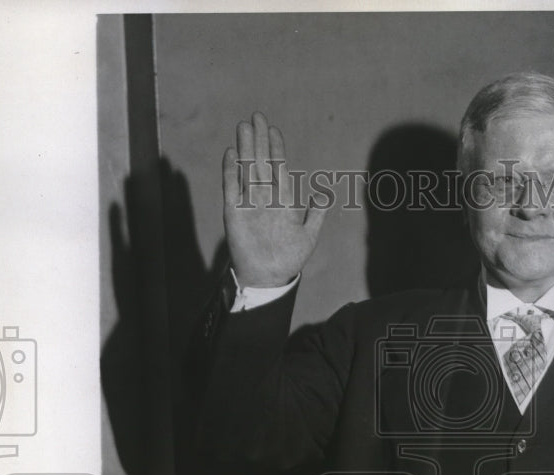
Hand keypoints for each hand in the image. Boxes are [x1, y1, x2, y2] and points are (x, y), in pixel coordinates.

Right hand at [222, 112, 326, 286]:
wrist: (269, 277)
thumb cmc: (289, 259)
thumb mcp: (309, 236)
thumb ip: (316, 215)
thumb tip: (323, 194)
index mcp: (282, 201)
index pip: (278, 168)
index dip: (276, 149)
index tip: (273, 130)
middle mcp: (264, 198)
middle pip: (261, 163)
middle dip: (259, 140)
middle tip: (257, 116)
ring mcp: (248, 203)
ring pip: (247, 170)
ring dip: (245, 149)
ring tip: (243, 127)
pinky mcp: (233, 213)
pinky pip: (231, 187)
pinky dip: (230, 171)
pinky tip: (231, 153)